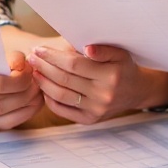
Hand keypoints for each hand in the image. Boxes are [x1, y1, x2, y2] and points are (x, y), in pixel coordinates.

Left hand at [0, 24, 41, 126]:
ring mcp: (31, 104)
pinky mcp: (25, 115)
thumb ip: (2, 56)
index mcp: (28, 71)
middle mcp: (33, 89)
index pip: (0, 83)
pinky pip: (3, 122)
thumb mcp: (3, 49)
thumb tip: (7, 64)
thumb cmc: (6, 56)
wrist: (19, 63)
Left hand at [30, 41, 167, 122]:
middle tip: (32, 57)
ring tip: (35, 71)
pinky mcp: (90, 120)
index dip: (53, 56)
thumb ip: (103, 49)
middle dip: (44, 67)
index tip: (39, 49)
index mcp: (110, 75)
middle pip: (65, 79)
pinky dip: (50, 99)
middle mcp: (103, 95)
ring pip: (61, 95)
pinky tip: (43, 87)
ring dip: (43, 82)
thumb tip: (86, 48)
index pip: (74, 64)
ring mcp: (96, 110)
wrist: (135, 91)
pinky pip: (63, 110)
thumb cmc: (122, 67)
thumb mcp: (119, 53)